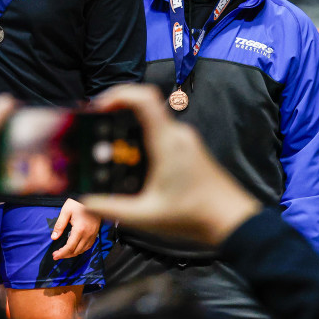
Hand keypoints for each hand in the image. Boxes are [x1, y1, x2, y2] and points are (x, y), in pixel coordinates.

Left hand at [50, 198, 100, 259]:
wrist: (92, 197)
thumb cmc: (77, 203)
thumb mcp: (65, 211)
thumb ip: (59, 225)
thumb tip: (53, 237)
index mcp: (79, 229)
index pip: (70, 247)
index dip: (62, 253)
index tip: (55, 256)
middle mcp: (87, 234)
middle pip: (76, 251)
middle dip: (65, 255)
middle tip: (56, 256)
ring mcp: (93, 234)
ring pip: (83, 250)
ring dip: (73, 254)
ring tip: (64, 253)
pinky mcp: (95, 233)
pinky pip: (88, 246)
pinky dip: (81, 250)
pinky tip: (75, 249)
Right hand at [79, 85, 261, 246]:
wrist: (234, 223)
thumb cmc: (193, 217)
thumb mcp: (145, 216)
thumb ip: (111, 208)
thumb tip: (83, 200)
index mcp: (167, 142)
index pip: (143, 98)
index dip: (117, 94)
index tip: (97, 108)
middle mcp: (178, 135)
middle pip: (142, 107)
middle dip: (115, 115)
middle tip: (95, 133)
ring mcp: (186, 141)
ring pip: (150, 122)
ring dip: (128, 130)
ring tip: (109, 151)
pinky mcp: (190, 150)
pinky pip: (160, 134)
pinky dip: (141, 140)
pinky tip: (132, 163)